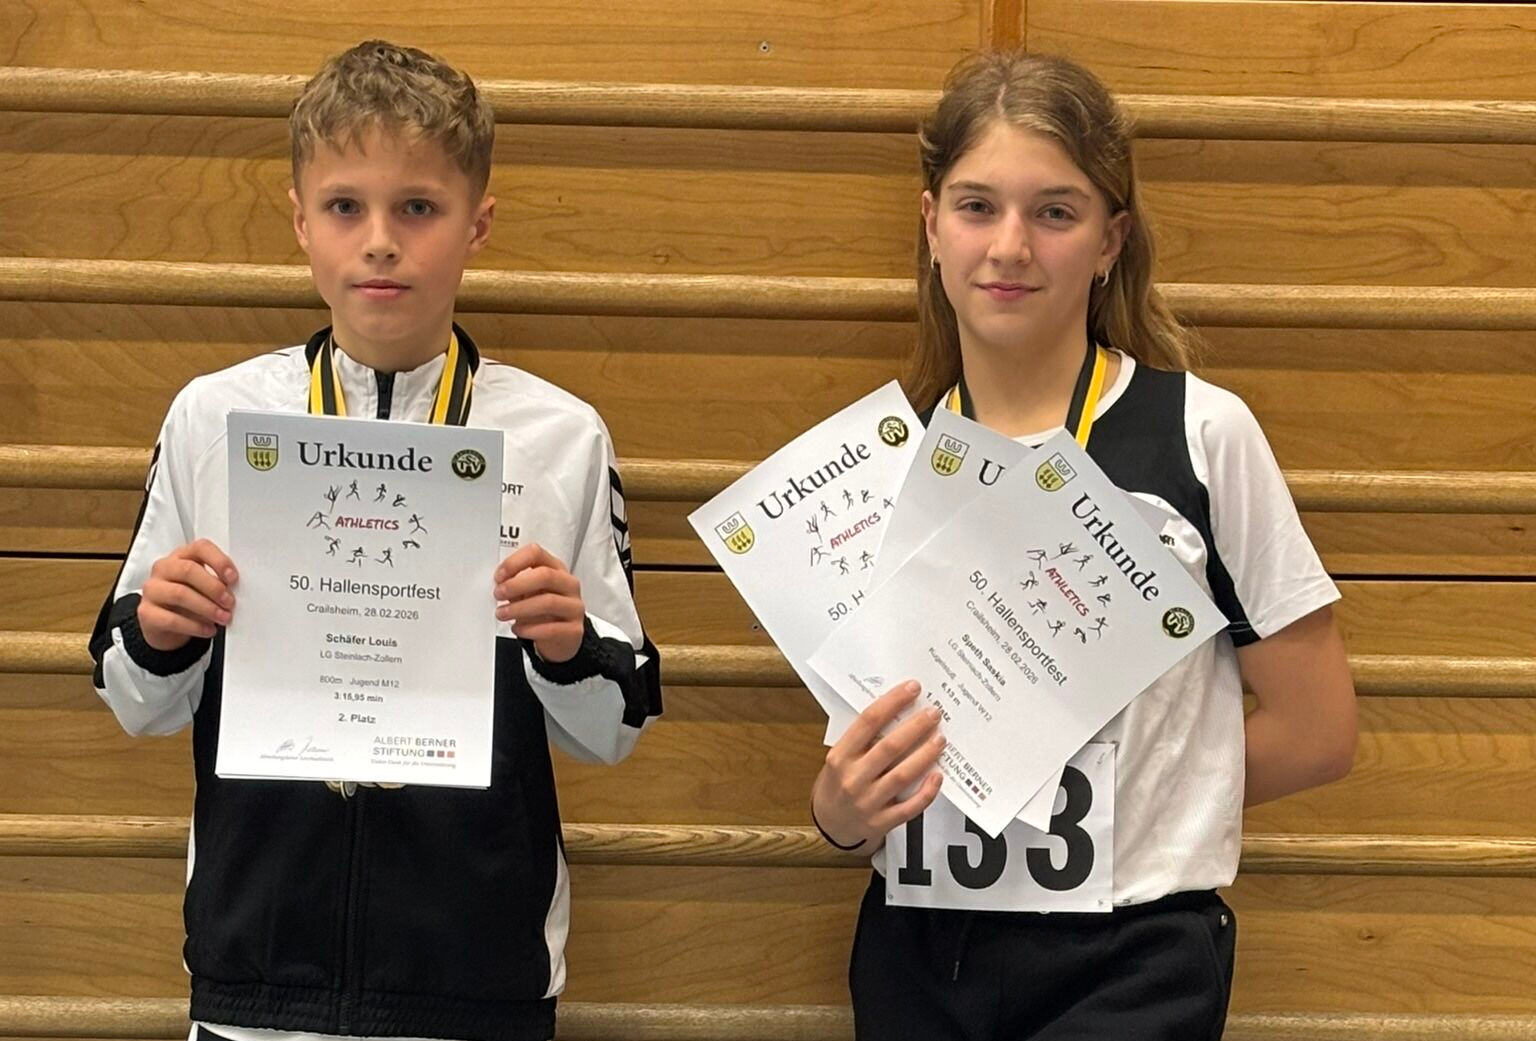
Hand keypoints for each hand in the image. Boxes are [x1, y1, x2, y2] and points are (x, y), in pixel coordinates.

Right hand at [137, 539, 238, 651]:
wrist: (164, 625)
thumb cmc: (190, 598)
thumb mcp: (205, 587)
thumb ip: (219, 582)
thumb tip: (236, 591)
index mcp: (182, 556)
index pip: (200, 548)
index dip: (219, 561)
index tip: (233, 578)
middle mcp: (164, 568)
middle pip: (188, 570)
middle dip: (213, 587)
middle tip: (230, 602)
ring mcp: (152, 590)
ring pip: (180, 594)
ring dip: (207, 608)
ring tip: (223, 618)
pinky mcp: (146, 612)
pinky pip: (171, 619)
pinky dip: (194, 626)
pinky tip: (209, 630)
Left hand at [494, 543, 584, 663]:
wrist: (561, 636)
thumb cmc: (542, 609)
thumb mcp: (529, 592)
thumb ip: (515, 584)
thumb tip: (498, 584)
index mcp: (556, 569)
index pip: (537, 554)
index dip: (514, 563)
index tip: (499, 576)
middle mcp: (569, 585)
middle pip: (545, 576)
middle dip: (517, 585)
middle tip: (499, 595)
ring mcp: (574, 607)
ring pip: (548, 602)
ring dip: (519, 608)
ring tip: (503, 614)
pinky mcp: (574, 630)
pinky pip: (551, 629)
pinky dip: (529, 629)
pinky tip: (518, 629)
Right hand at [811, 681, 944, 850]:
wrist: (829, 824)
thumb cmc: (838, 783)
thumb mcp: (840, 757)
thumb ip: (862, 739)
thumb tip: (896, 710)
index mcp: (841, 756)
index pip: (868, 722)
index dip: (892, 702)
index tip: (911, 688)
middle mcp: (853, 778)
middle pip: (890, 747)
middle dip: (916, 726)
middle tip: (933, 713)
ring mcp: (868, 802)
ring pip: (903, 775)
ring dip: (925, 754)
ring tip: (940, 739)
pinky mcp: (881, 821)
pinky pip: (909, 807)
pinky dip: (926, 791)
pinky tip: (937, 775)